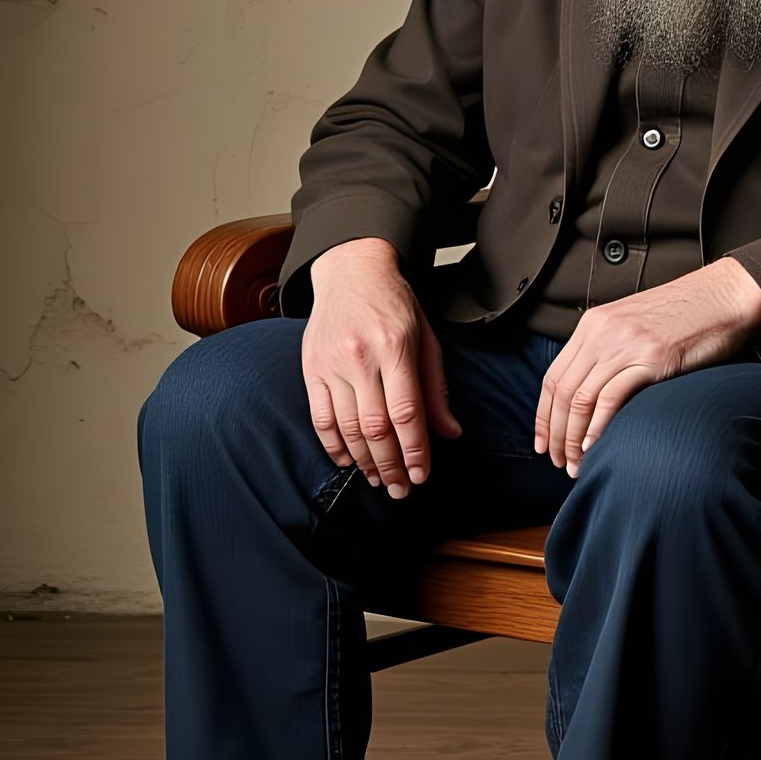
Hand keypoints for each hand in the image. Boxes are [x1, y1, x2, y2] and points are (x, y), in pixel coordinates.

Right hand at [303, 238, 462, 496]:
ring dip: (363, 461)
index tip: (421, 476)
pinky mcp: (310, 367)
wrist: (351, 270)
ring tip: (377, 480)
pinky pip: (320, 416)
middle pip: (376, 427)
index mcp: (396, 347)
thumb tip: (449, 432)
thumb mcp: (426, 338)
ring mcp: (331, 363)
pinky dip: (333, 444)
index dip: (415, 450)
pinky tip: (347, 461)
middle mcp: (361, 357)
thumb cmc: (395, 304)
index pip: (407, 412)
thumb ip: (435, 388)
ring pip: (347, 426)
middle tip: (399, 489)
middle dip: (390, 465)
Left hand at [534, 257, 760, 475]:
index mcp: (593, 324)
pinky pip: (612, 396)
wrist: (724, 296)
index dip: (543, 416)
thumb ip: (609, 351)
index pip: (552, 376)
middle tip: (560, 462)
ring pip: (582, 398)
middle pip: (562, 392)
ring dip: (574, 438)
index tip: (544, 443)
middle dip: (556, 434)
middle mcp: (603, 332)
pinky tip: (595, 445)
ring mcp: (626, 344)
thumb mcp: (634, 326)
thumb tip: (592, 395)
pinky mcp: (652, 358)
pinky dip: (598, 426)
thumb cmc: (687, 315)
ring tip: (577, 463)